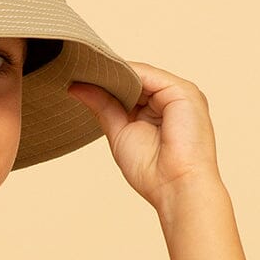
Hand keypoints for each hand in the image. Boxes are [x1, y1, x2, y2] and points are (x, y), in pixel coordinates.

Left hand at [67, 62, 220, 209]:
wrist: (177, 187)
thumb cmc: (153, 173)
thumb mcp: (120, 134)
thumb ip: (104, 108)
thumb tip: (79, 88)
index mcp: (160, 112)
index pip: (132, 90)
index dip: (108, 85)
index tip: (79, 79)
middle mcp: (172, 101)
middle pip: (137, 80)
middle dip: (109, 77)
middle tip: (77, 71)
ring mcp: (180, 94)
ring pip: (142, 75)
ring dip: (115, 73)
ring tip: (86, 72)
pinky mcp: (182, 91)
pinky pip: (149, 75)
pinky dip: (126, 73)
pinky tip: (106, 75)